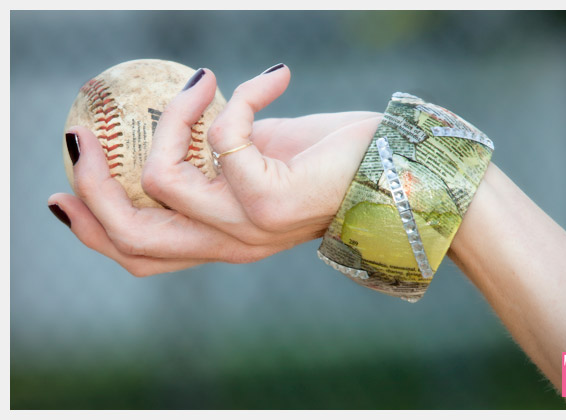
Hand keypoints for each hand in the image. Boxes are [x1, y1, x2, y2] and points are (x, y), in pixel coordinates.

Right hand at [48, 64, 380, 275]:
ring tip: (204, 82)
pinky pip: (225, 137)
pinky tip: (272, 79)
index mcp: (223, 241)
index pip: (144, 255)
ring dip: (171, 117)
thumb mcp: (258, 162)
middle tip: (81, 133)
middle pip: (133, 237)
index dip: (94, 230)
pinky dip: (239, 97)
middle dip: (91, 184)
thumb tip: (172, 121)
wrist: (395, 173)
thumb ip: (214, 158)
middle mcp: (232, 245)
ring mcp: (250, 229)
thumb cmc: (326, 159)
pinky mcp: (272, 201)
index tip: (64, 190)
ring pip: (161, 180)